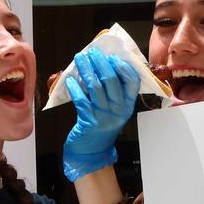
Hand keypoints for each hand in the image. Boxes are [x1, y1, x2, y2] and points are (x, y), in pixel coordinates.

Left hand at [63, 47, 140, 181]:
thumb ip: (113, 92)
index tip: (112, 56)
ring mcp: (104, 116)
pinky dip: (75, 88)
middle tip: (91, 52)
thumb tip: (103, 65)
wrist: (92, 152)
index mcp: (128, 105)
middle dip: (100, 63)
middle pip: (111, 80)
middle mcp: (119, 110)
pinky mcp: (89, 122)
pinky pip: (81, 100)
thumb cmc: (102, 126)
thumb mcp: (115, 110)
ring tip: (80, 59)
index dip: (123, 67)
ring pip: (95, 87)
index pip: (132, 82)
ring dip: (86, 70)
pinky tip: (70, 79)